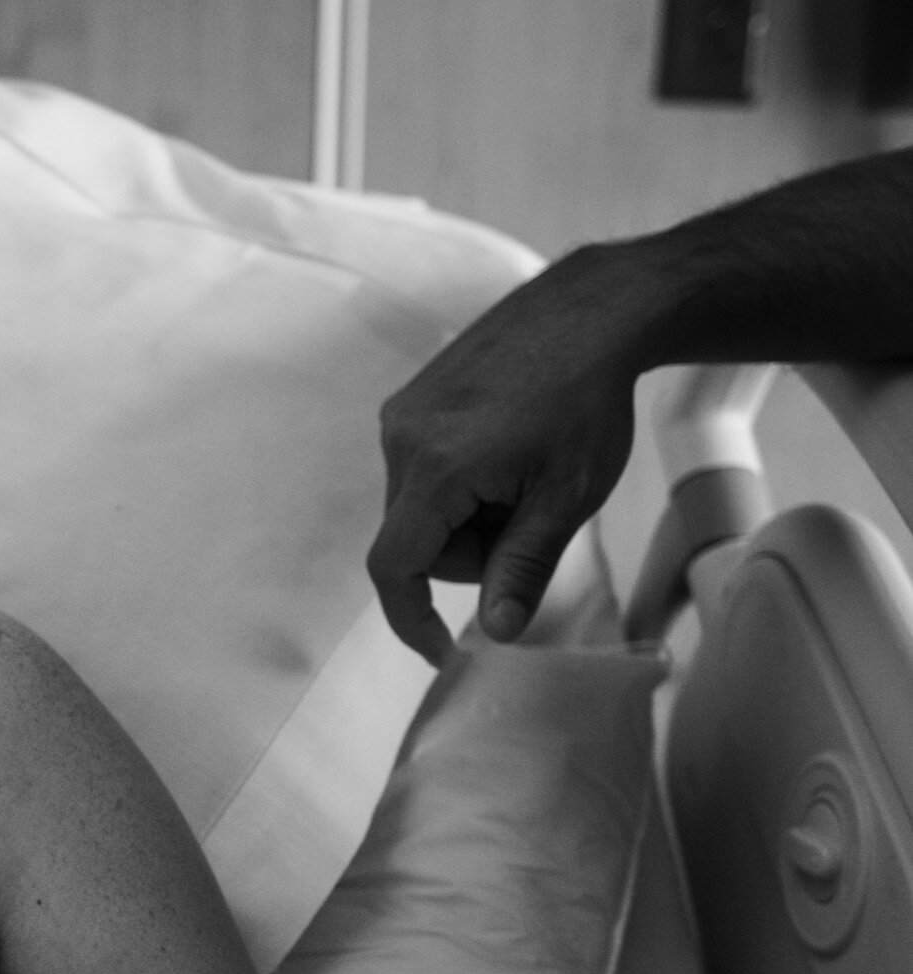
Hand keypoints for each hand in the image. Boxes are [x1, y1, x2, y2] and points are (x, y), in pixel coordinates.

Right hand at [368, 243, 654, 661]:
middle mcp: (401, 439)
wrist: (590, 312)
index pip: (394, 567)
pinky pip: (420, 469)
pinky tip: (507, 448)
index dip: (410, 618)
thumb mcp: (567, 497)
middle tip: (532, 520)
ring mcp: (401, 413)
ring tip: (523, 474)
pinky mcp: (411, 399)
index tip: (441, 651)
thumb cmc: (588, 402)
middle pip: (413, 539)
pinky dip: (460, 481)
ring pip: (418, 506)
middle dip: (467, 551)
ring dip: (465, 514)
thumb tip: (496, 632)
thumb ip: (524, 568)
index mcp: (436, 468)